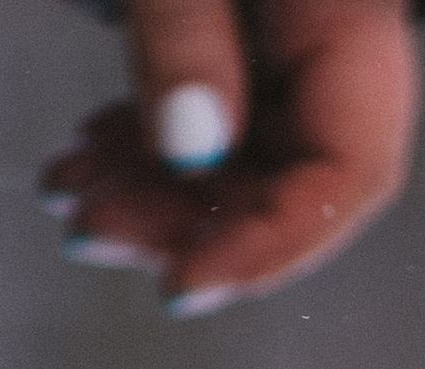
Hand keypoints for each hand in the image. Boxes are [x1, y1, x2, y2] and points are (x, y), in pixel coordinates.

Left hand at [40, 0, 419, 315]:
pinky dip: (149, 147)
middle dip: (186, 222)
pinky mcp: (247, 33)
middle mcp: (336, 38)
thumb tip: (191, 151)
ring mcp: (291, 38)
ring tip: (71, 195)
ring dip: (152, 193)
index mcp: (354, 8)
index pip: (349, 170)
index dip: (270, 244)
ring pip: (242, 158)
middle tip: (91, 231)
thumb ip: (189, 32)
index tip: (182, 284)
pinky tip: (89, 157)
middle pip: (289, 180)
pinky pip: (213, 115)